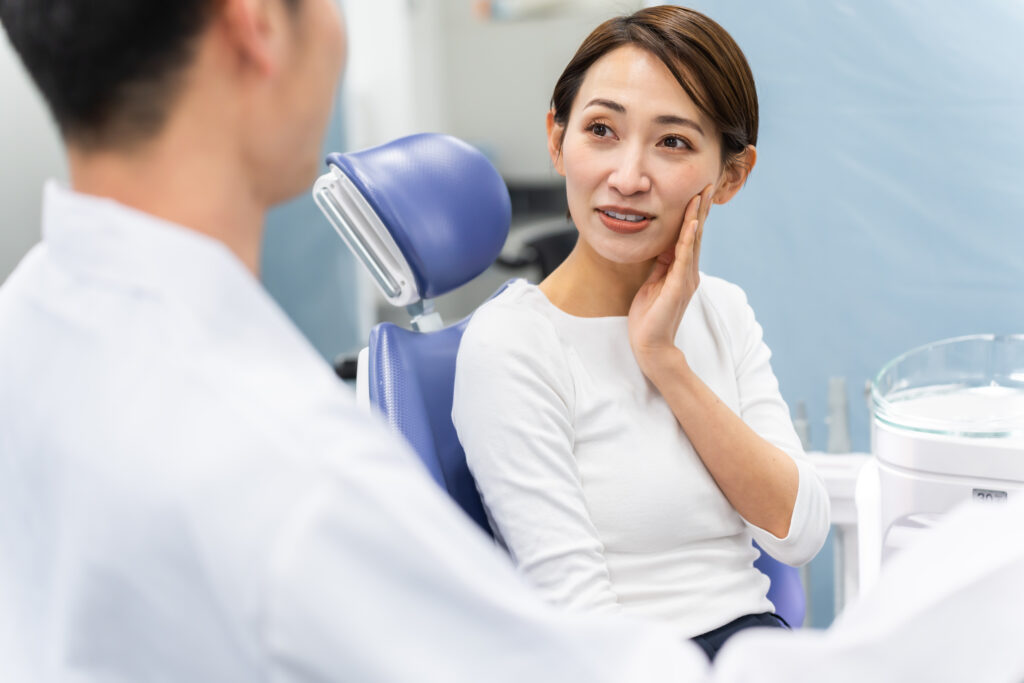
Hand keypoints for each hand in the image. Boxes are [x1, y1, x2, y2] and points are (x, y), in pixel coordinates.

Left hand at [627, 184, 712, 376]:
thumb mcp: (653, 284)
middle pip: (697, 234)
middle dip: (701, 208)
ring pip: (693, 242)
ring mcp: (685, 279)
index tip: (697, 192)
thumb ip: (661, 266)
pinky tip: (691, 224)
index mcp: (682, 271)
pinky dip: (687, 240)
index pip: (690, 237)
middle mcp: (689, 273)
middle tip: (707, 184)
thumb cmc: (649, 318)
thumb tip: (662, 247)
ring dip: (696, 217)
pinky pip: (683, 259)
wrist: (651, 346)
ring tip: (701, 196)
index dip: (694, 213)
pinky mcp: (677, 287)